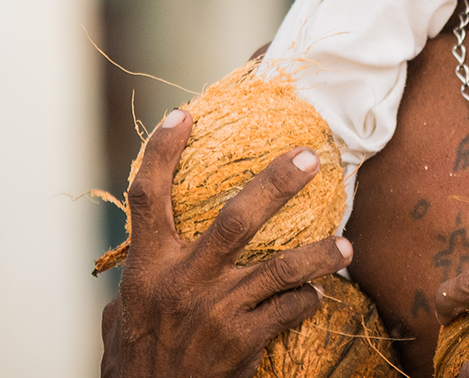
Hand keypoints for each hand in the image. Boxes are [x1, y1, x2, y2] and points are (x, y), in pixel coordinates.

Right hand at [101, 109, 353, 377]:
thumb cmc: (134, 364)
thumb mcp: (121, 317)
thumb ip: (138, 282)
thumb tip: (140, 257)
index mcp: (148, 267)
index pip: (148, 196)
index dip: (163, 151)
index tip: (184, 115)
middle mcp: (183, 281)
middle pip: (236, 219)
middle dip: (276, 183)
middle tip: (308, 157)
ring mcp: (217, 311)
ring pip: (280, 268)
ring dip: (319, 253)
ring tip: (346, 245)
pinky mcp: (243, 341)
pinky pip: (289, 309)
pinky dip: (306, 298)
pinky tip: (316, 294)